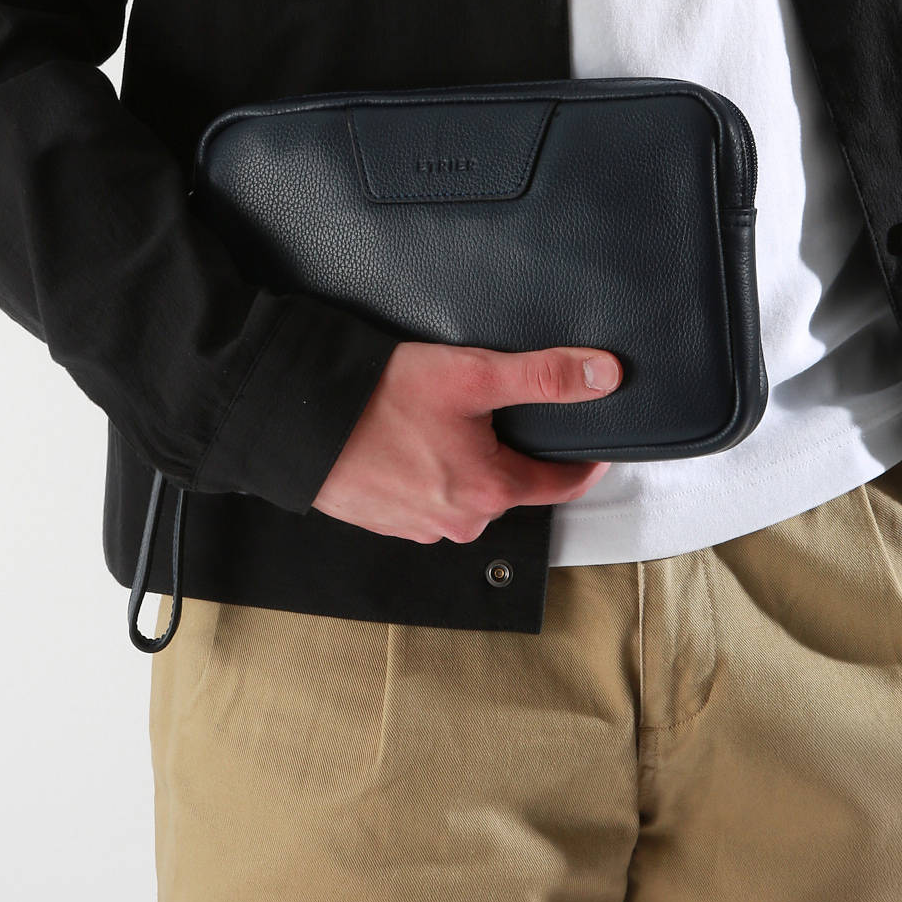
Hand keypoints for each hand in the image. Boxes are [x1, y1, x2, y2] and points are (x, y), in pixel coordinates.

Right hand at [311, 340, 621, 543]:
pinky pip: (430, 497)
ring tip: (443, 419)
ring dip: (467, 460)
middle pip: (511, 485)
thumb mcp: (473, 374)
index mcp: (489, 492)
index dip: (583, 460)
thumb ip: (544, 376)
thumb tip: (604, 376)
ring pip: (468, 491)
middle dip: (512, 450)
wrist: (297, 420)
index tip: (595, 444)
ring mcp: (420, 527)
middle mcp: (459, 522)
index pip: (562, 485)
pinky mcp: (388, 522)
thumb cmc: (377, 400)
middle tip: (494, 407)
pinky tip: (412, 439)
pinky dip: (431, 471)